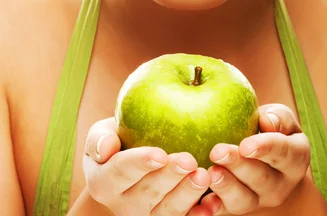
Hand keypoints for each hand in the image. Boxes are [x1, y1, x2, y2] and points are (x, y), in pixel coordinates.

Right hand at [83, 116, 213, 215]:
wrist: (132, 160)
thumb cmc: (118, 139)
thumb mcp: (101, 133)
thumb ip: (99, 139)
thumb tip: (106, 147)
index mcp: (103, 182)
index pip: (120, 172)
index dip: (140, 164)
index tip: (160, 154)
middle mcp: (123, 206)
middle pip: (148, 193)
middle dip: (170, 177)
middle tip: (189, 160)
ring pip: (169, 211)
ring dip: (188, 194)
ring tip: (204, 175)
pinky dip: (199, 214)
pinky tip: (212, 203)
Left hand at [200, 104, 310, 214]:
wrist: (260, 154)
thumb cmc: (267, 126)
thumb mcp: (278, 116)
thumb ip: (278, 117)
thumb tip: (267, 121)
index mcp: (295, 158)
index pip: (284, 153)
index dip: (265, 149)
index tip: (245, 145)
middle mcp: (281, 184)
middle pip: (262, 179)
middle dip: (239, 166)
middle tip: (218, 152)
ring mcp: (258, 199)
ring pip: (244, 200)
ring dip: (226, 187)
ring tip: (210, 173)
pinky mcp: (236, 207)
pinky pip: (224, 211)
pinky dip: (212, 208)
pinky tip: (201, 202)